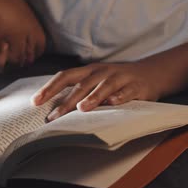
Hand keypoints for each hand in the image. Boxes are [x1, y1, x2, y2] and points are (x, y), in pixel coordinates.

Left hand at [31, 62, 159, 121]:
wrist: (152, 72)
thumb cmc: (117, 80)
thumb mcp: (97, 80)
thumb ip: (79, 90)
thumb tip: (54, 108)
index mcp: (89, 70)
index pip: (65, 76)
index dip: (49, 88)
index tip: (35, 102)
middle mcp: (102, 72)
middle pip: (81, 84)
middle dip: (66, 101)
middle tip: (53, 117)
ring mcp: (119, 78)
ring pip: (104, 86)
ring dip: (92, 97)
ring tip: (81, 109)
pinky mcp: (136, 86)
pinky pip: (127, 92)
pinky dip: (120, 97)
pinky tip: (112, 104)